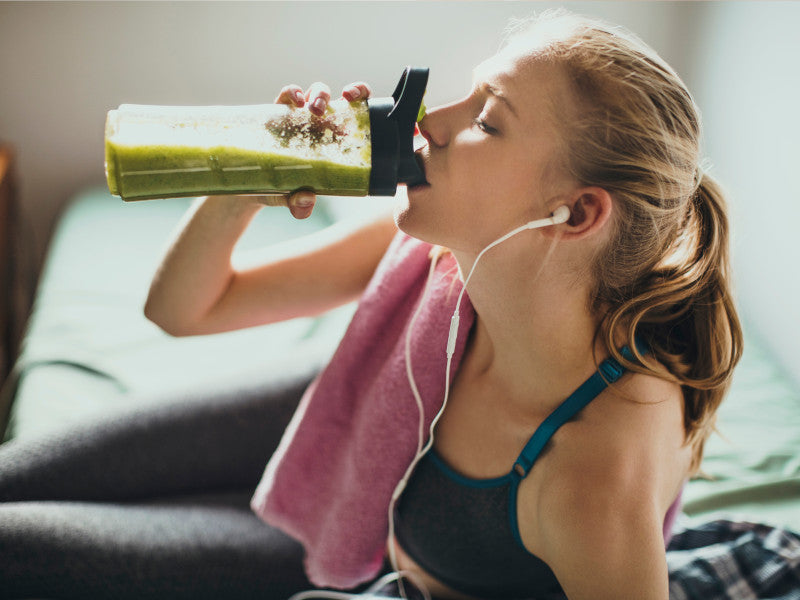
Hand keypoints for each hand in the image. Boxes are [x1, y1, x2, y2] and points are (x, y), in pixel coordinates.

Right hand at [253, 81, 372, 218]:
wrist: (254, 186)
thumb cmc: (283, 190)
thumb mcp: (293, 198)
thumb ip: (300, 203)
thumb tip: (306, 201)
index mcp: (334, 140)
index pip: (356, 112)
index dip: (362, 96)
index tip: (359, 101)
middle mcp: (321, 125)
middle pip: (338, 100)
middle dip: (343, 97)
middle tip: (332, 111)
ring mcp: (300, 117)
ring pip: (316, 91)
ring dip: (318, 94)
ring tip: (312, 109)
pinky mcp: (279, 112)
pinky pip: (288, 95)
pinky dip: (292, 93)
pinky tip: (294, 101)